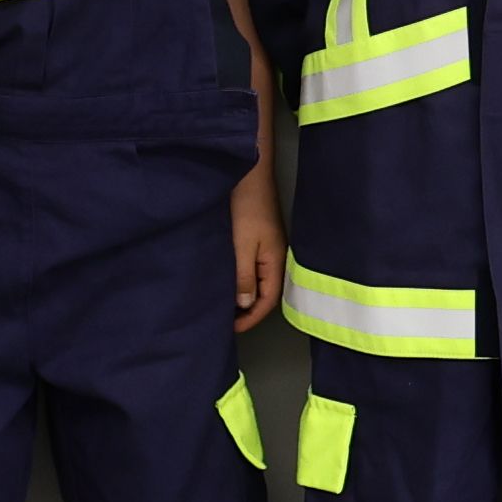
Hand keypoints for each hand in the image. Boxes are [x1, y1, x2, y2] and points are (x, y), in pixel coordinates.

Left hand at [228, 164, 286, 329]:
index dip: (251, 318)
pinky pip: (253, 267)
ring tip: (224, 305)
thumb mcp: (242, 246)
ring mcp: (268, 246)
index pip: (268, 300)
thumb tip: (245, 305)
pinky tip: (228, 279)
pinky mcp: (259, 237)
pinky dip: (241, 279)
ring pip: (259, 280)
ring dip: (244, 295)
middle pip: (266, 293)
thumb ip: (244, 277)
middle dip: (248, 310)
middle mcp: (276, 257)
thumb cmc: (247, 208)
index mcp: (276, 261)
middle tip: (226, 321)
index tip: (231, 329)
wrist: (249, 172)